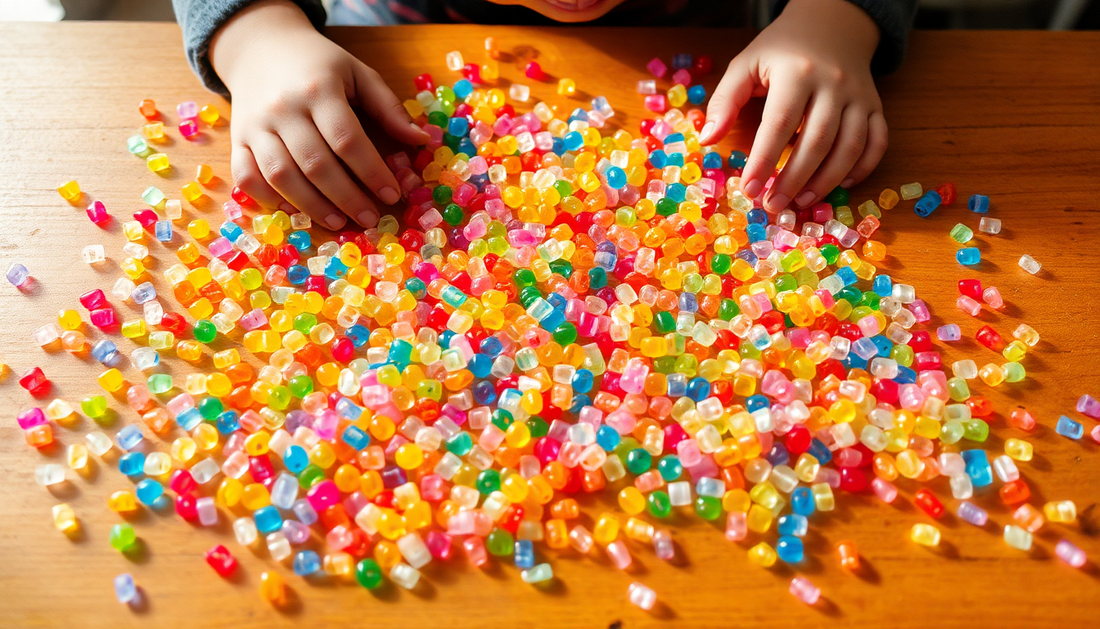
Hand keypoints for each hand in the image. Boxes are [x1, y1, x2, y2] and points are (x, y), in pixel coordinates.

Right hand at [210, 0, 428, 228]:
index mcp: (319, 89)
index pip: (347, 140)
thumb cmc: (318, 64)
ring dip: (312, 205)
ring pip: (281, 175)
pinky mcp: (237, 138)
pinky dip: (268, 199)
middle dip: (347, 197)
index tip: (393, 195)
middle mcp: (283, 108)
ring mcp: (255, 125)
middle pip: (316, 164)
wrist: (259, 46)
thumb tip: (422, 141)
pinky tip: (295, 210)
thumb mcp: (358, 73)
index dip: (372, 172)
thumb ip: (389, 107)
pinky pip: (247, 176)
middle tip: (370, 218)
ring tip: (339, 221)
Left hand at [700, 0, 886, 212]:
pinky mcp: (875, 105)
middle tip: (773, 206)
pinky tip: (842, 185)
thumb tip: (707, 141)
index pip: (779, 123)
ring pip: (850, 146)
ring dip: (827, 181)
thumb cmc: (781, 50)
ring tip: (802, 203)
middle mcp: (833, 84)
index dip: (764, 160)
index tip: (749, 190)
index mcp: (797, 72)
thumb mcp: (746, 64)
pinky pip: (877, 141)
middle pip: (817, 140)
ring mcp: (859, 96)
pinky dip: (864, 168)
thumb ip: (725, 101)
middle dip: (794, 179)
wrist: (832, 22)